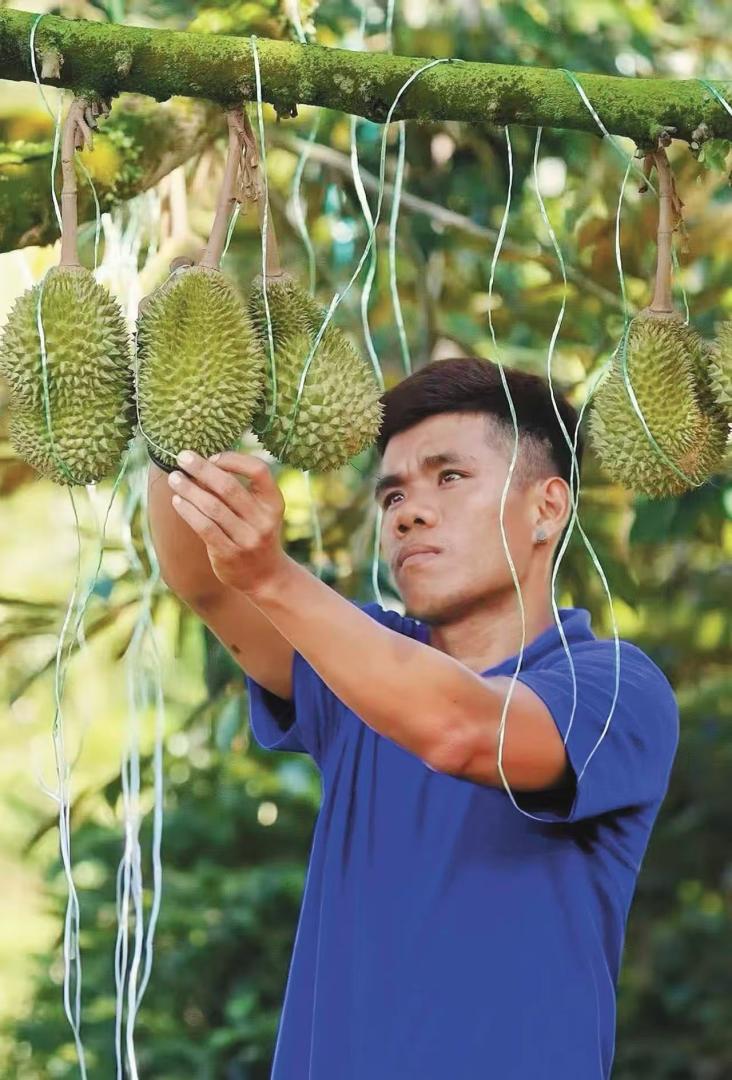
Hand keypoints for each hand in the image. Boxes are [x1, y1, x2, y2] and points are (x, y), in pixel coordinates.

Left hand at [167, 448, 287, 594]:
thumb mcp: (260, 511)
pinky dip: (188, 512)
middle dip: (202, 469)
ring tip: (174, 479)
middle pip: (229, 487)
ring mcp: (247, 539)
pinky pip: (205, 527)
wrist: (266, 576)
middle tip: (182, 457)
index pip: (258, 470)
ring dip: (189, 490)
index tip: (212, 457)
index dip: (233, 459)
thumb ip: (240, 490)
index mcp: (274, 502)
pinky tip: (177, 501)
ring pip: (213, 507)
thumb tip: (202, 465)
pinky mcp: (229, 554)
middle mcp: (263, 520)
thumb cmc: (256, 534)